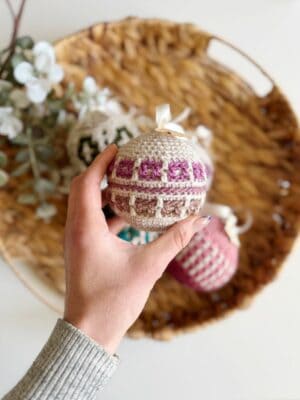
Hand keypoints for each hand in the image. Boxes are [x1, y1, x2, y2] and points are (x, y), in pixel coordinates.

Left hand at [64, 144, 209, 352]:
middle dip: (103, 172)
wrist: (90, 331)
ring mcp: (77, 241)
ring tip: (130, 184)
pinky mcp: (83, 250)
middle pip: (83, 189)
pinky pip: (93, 221)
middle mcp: (76, 230)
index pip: (87, 183)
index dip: (101, 162)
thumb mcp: (149, 266)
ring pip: (87, 205)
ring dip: (106, 192)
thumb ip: (175, 240)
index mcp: (85, 229)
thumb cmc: (113, 301)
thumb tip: (200, 220)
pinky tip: (131, 215)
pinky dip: (109, 212)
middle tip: (125, 162)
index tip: (117, 148)